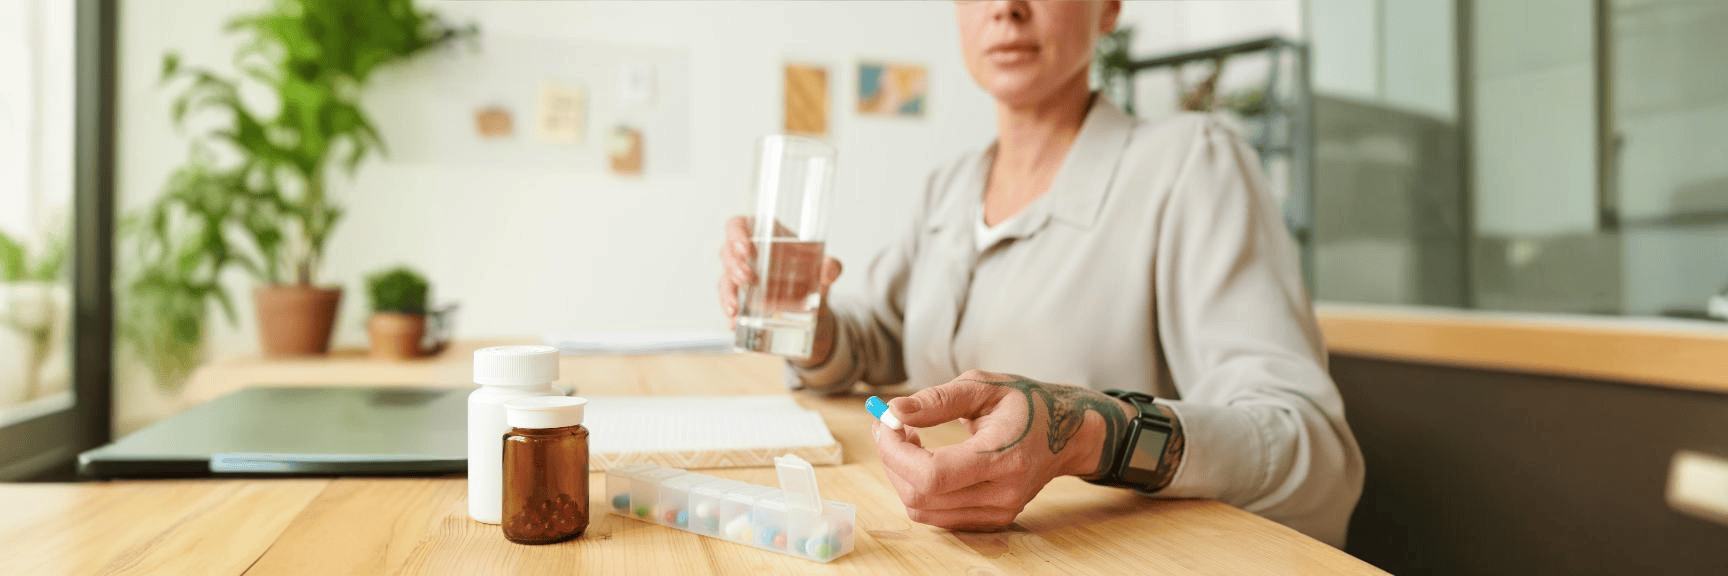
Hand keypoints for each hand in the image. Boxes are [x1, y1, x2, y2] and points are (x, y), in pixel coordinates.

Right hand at [717, 216, 842, 362]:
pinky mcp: (743, 304)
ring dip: (727, 292)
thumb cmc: (813, 280)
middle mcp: (749, 257)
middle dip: (733, 265)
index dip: (737, 233)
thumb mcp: (824, 274)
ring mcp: (742, 280)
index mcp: (766, 238)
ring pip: (724, 279)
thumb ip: (830, 268)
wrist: (816, 315)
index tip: (747, 248)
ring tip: (735, 307)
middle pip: (727, 252)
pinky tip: (734, 324)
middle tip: (748, 278)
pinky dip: (732, 316)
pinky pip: (730, 307)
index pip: (740, 225)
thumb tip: (831, 268)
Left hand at [871, 370, 1133, 530]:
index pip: (933, 474)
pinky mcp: (992, 520)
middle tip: (891, 427)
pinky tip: (926, 461)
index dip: (895, 452)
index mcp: (1003, 455)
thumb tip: (894, 411)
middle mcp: (1003, 492)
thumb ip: (938, 399)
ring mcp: (999, 512)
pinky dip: (918, 490)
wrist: (1066, 434)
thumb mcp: (984, 386)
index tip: (885, 422)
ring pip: (923, 511)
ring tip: (909, 441)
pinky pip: (937, 515)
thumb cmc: (1026, 403)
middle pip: (921, 497)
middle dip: (892, 460)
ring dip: (902, 476)